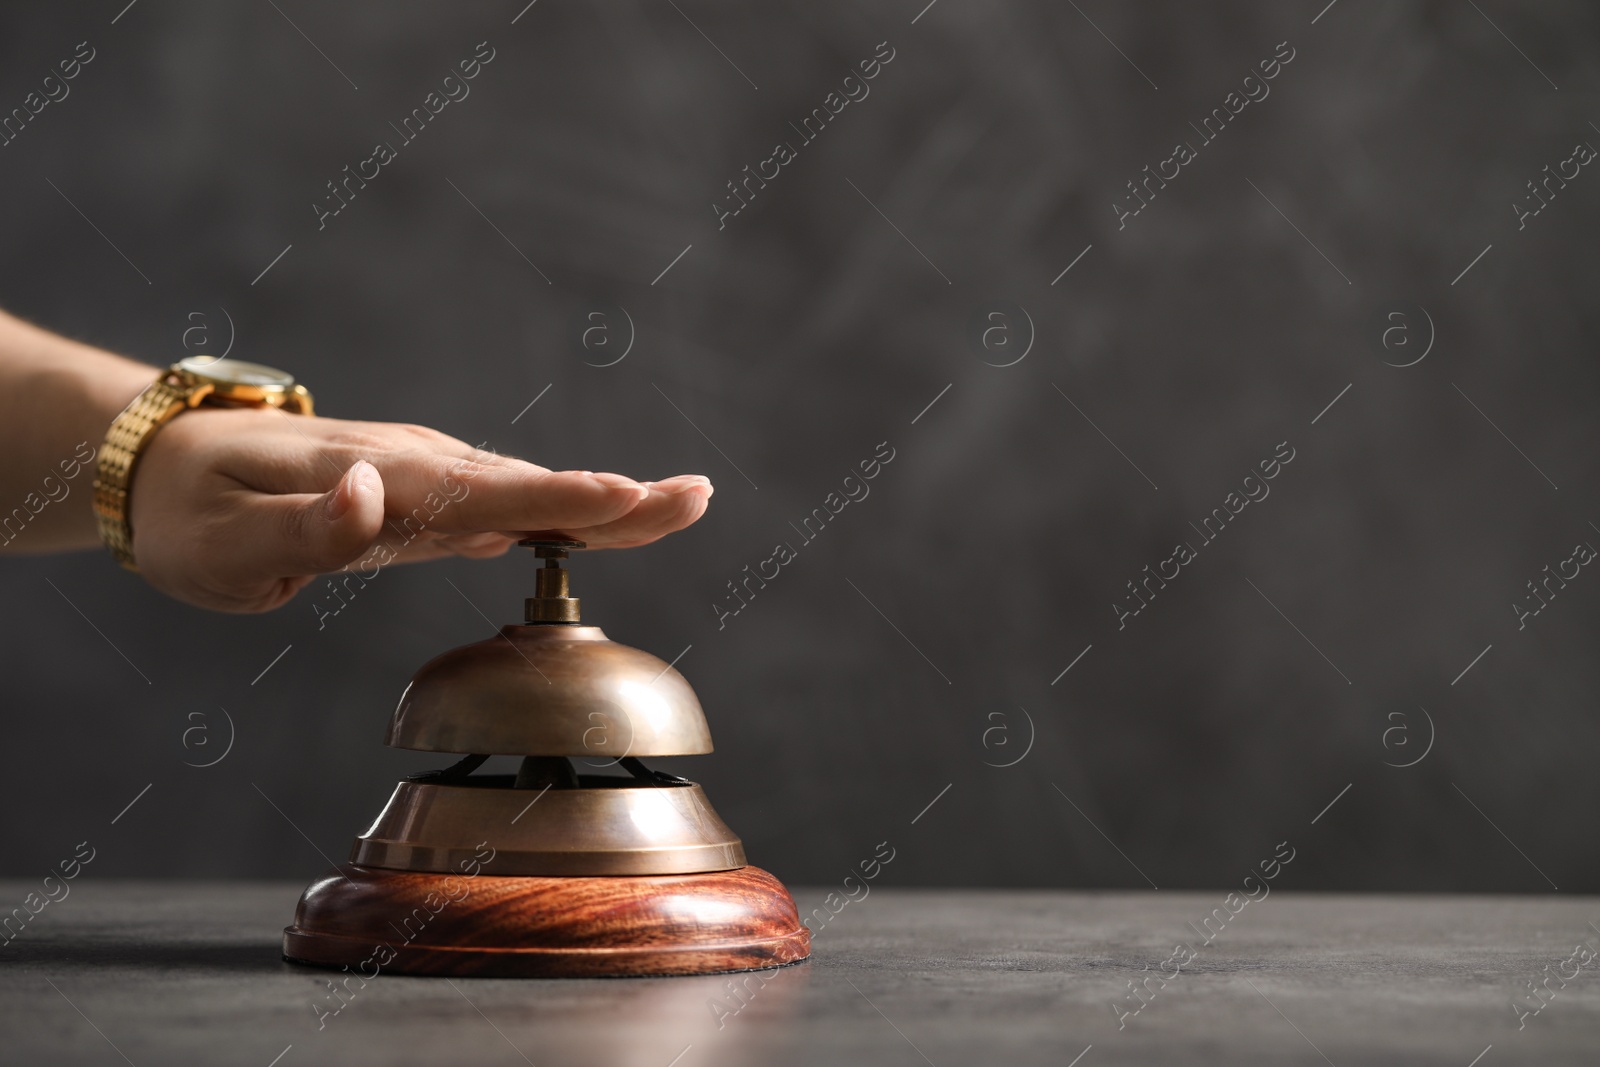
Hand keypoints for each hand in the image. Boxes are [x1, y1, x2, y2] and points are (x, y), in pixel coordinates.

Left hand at [128, 406, 712, 611]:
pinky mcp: (423, 486)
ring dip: (605, 500)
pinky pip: (503, 498)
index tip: (629, 496)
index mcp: (376, 481)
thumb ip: (302, 529)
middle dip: (616, 496)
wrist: (163, 464)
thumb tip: (374, 496)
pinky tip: (608, 516)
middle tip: (696, 498)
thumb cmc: (191, 511)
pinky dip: (563, 507)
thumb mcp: (220, 541)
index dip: (558, 498)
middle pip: (528, 487)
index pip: (482, 494)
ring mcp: (422, 471)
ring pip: (525, 491)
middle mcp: (412, 466)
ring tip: (678, 504)